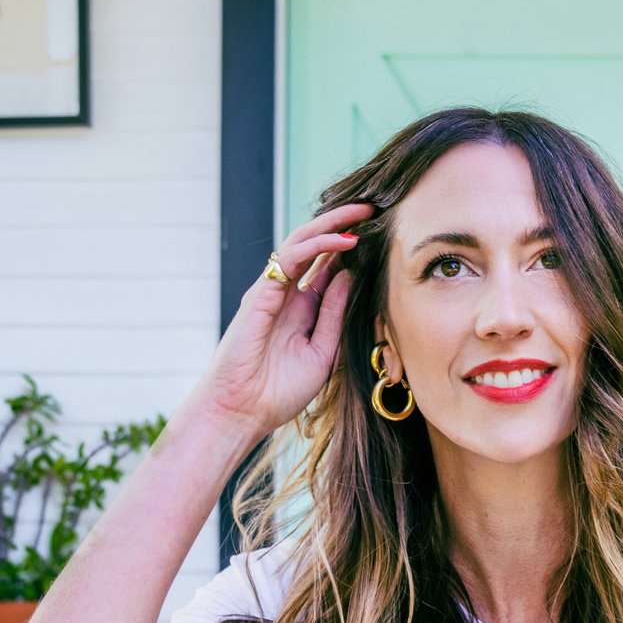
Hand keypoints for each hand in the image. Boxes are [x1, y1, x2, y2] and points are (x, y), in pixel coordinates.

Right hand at [194, 201, 375, 439]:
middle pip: (315, 247)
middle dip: (343, 225)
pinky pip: (291, 259)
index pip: (327, 267)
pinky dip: (319, 246)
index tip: (380, 236)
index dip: (351, 250)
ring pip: (302, 243)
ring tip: (363, 213)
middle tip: (374, 210)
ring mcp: (272, 291)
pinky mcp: (261, 294)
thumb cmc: (277, 392)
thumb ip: (335, 315)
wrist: (242, 412)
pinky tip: (346, 241)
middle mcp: (287, 295)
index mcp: (301, 309)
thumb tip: (350, 277)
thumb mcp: (322, 353)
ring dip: (333, 225)